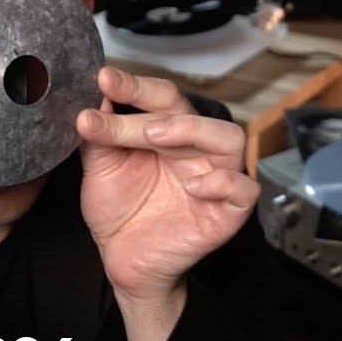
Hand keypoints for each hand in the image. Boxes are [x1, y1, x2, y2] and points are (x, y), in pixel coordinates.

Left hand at [77, 67, 259, 305]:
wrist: (123, 262)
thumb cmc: (119, 212)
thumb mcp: (101, 168)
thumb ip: (100, 134)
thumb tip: (97, 93)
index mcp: (168, 134)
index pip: (161, 98)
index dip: (134, 86)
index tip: (103, 78)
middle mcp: (195, 150)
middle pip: (188, 112)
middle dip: (149, 106)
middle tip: (112, 110)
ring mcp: (215, 179)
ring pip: (229, 138)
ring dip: (192, 130)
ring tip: (155, 135)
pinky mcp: (228, 213)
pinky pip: (244, 190)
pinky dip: (223, 182)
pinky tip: (193, 186)